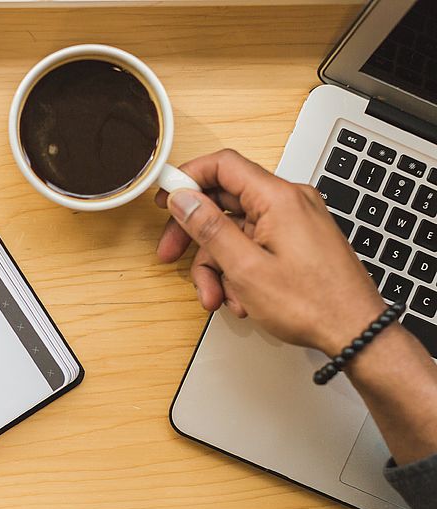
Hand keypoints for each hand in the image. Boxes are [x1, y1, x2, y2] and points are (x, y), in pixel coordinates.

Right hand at [155, 149, 384, 354]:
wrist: (355, 332)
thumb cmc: (313, 304)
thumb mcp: (246, 268)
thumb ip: (209, 228)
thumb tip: (183, 199)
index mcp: (278, 198)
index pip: (223, 165)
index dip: (188, 178)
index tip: (164, 196)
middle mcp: (289, 203)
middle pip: (223, 202)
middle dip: (194, 234)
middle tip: (170, 254)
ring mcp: (293, 223)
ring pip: (235, 232)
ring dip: (217, 266)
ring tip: (216, 297)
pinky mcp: (296, 242)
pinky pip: (253, 245)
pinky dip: (238, 271)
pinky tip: (241, 298)